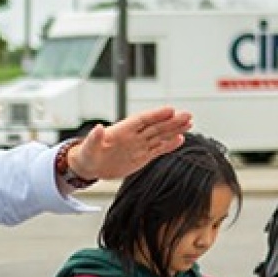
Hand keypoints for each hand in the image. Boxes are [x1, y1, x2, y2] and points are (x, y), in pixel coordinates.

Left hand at [70, 107, 194, 180]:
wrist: (90, 166)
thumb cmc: (88, 154)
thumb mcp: (89, 147)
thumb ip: (94, 138)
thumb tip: (97, 127)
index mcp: (122, 130)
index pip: (142, 119)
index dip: (156, 115)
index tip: (170, 110)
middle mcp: (133, 136)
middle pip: (156, 126)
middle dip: (172, 121)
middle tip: (187, 115)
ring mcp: (139, 145)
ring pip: (160, 135)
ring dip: (174, 130)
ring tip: (189, 123)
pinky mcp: (142, 156)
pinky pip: (157, 149)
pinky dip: (169, 145)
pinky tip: (180, 139)